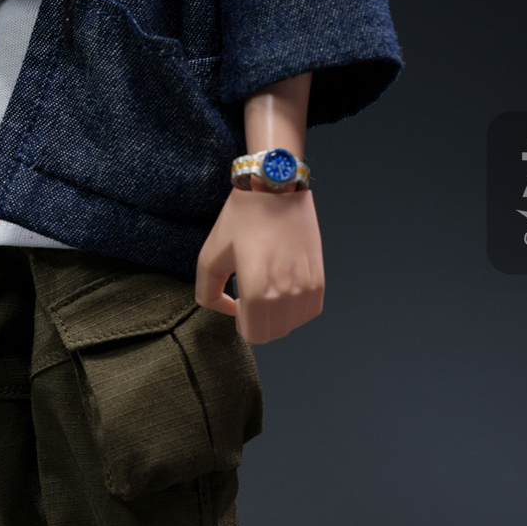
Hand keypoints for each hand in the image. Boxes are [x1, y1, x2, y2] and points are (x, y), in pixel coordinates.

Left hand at [195, 187, 323, 344]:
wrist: (276, 189)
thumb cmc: (242, 218)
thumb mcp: (210, 255)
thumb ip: (207, 292)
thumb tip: (225, 310)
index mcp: (257, 290)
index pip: (254, 336)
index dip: (242, 324)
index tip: (238, 303)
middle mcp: (285, 293)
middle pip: (273, 334)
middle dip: (258, 322)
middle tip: (250, 297)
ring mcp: (305, 287)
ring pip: (292, 324)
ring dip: (277, 316)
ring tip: (267, 289)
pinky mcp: (319, 278)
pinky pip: (309, 310)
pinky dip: (296, 309)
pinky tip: (284, 288)